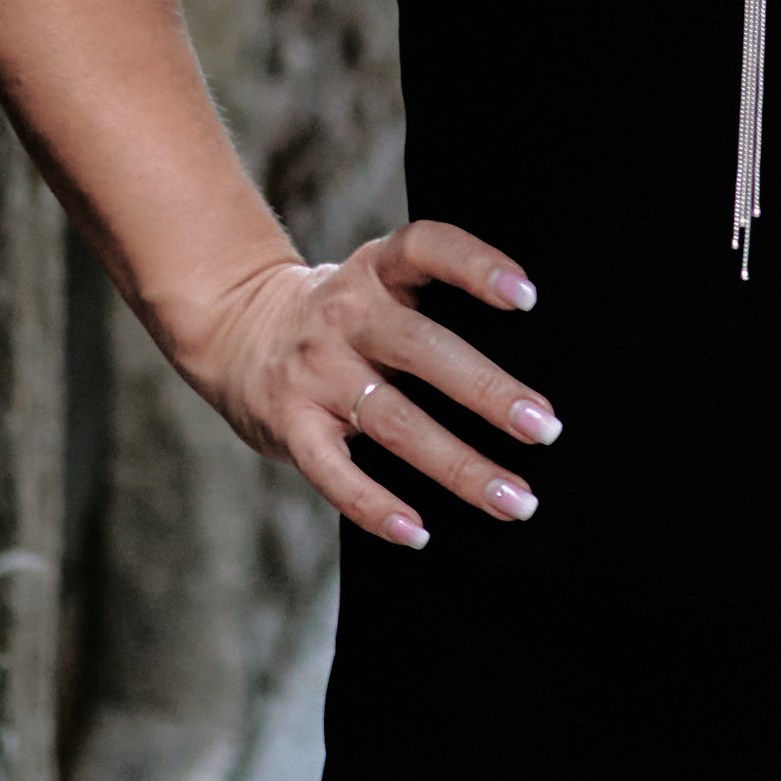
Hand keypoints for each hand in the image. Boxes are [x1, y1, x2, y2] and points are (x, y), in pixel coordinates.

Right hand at [190, 221, 559, 550]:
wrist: (236, 330)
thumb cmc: (343, 317)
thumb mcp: (380, 285)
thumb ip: (434, 308)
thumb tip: (530, 368)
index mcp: (377, 271)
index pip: (426, 248)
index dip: (475, 266)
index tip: (528, 298)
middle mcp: (345, 316)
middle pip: (422, 350)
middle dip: (488, 393)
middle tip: (544, 428)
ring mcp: (315, 372)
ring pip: (394, 421)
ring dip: (459, 465)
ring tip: (513, 499)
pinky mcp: (291, 424)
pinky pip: (333, 471)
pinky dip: (375, 506)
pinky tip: (419, 532)